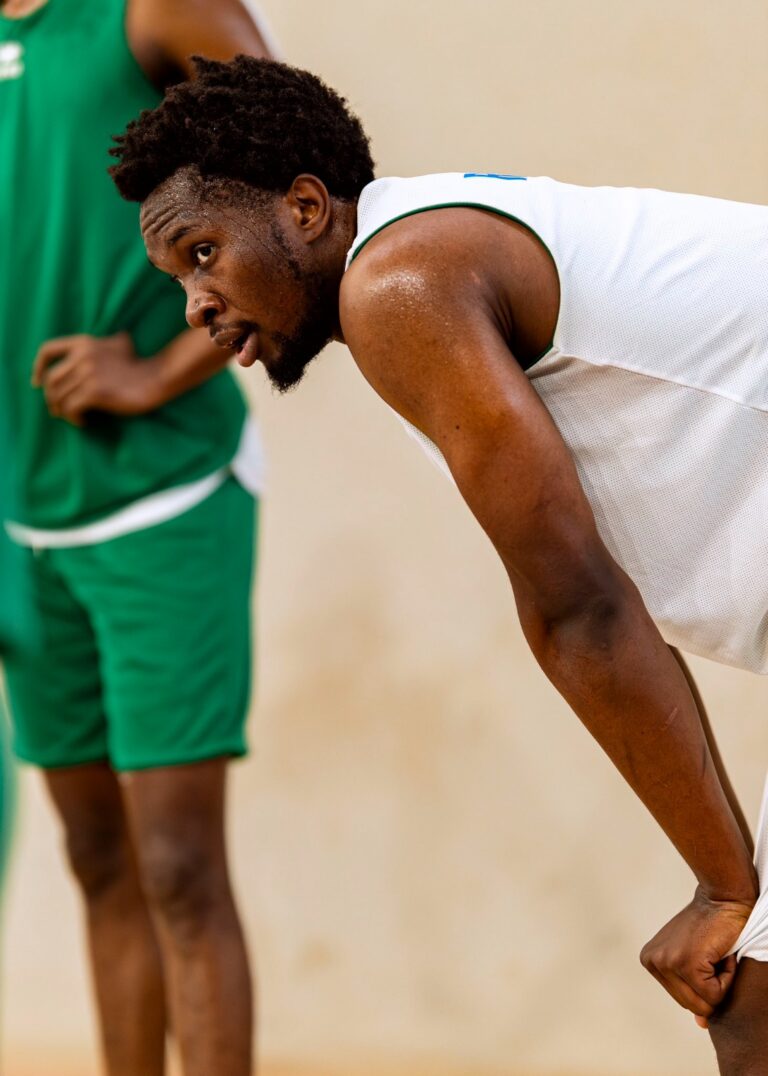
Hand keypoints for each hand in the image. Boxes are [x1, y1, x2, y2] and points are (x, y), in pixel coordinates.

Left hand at [32, 332, 161, 424]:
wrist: (156, 378)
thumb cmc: (138, 366)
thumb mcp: (117, 344)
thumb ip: (99, 345)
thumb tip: (83, 353)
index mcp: (84, 343)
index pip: (48, 350)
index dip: (37, 368)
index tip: (36, 383)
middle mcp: (82, 355)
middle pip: (51, 380)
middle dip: (51, 398)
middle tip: (58, 410)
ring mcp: (88, 373)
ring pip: (59, 396)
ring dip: (62, 411)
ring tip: (72, 417)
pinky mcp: (95, 392)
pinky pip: (71, 408)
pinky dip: (73, 418)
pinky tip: (83, 422)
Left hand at [640, 886, 754, 1028]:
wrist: (721, 898)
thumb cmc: (710, 926)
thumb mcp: (695, 960)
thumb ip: (694, 991)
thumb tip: (700, 1023)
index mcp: (650, 961)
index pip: (683, 1000)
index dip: (704, 984)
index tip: (705, 955)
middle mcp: (652, 962)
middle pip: (691, 1005)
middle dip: (712, 986)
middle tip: (712, 955)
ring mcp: (667, 963)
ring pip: (705, 1003)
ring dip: (720, 982)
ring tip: (715, 953)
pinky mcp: (685, 963)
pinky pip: (716, 994)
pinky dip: (727, 976)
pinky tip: (720, 952)